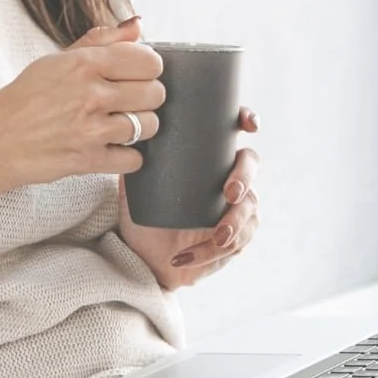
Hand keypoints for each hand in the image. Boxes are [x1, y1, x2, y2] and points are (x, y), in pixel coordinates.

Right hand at [0, 16, 164, 196]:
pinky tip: (112, 147)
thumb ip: (101, 41)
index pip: (148, 61)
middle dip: (147, 97)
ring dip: (140, 126)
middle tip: (128, 100)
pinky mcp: (88, 161)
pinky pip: (134, 159)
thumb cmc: (23, 99)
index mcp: (84, 64)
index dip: (148, 68)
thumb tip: (137, 26)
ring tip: (120, 124)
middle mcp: (90, 95)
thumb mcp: (57, 60)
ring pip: (149, 126)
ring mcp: (90, 130)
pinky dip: (127, 156)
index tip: (137, 74)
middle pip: (155, 93)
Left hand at [117, 110, 260, 290]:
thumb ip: (134, 160)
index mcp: (208, 158)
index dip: (248, 120)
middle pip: (251, 166)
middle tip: (229, 193)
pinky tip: (188, 257)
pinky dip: (209, 252)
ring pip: (249, 210)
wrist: (145, 256)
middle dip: (244, 178)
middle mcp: (228, 178)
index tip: (249, 126)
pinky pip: (236, 244)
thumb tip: (126, 133)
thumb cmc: (145, 215)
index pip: (234, 131)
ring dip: (235, 224)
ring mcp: (236, 208)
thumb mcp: (135, 185)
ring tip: (217, 238)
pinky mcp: (236, 239)